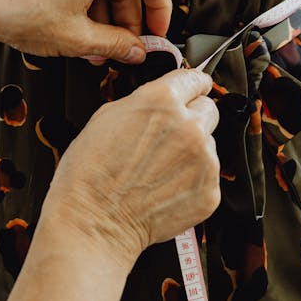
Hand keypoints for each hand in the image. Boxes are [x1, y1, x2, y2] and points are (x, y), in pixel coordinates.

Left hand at [0, 0, 170, 63]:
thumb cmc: (18, 12)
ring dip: (107, 16)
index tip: (157, 34)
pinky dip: (90, 4)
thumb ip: (116, 44)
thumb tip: (136, 51)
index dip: (161, 11)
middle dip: (128, 19)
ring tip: (98, 48)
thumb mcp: (77, 38)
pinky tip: (83, 32)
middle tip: (125, 48)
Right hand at [39, 69, 219, 264]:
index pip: (195, 79)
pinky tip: (165, 186)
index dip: (190, 85)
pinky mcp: (209, 190)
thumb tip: (159, 102)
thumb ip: (143, 102)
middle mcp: (189, 126)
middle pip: (208, 109)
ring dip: (191, 150)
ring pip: (208, 144)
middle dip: (192, 117)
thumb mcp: (106, 117)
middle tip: (169, 135)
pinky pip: (208, 175)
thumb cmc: (90, 173)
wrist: (95, 222)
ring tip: (159, 168)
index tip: (193, 89)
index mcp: (162, 101)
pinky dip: (192, 179)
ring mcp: (204, 160)